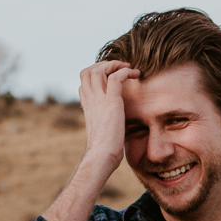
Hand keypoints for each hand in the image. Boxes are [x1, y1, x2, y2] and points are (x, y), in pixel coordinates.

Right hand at [77, 60, 138, 174]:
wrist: (102, 155)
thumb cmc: (105, 150)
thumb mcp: (103, 130)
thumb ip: (107, 121)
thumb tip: (116, 125)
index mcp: (87, 105)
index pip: (84, 81)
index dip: (96, 73)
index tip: (111, 75)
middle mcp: (90, 99)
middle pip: (88, 71)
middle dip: (104, 64)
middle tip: (119, 68)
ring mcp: (99, 99)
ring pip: (99, 69)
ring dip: (115, 64)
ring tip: (128, 68)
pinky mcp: (112, 102)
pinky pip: (116, 77)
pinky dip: (126, 71)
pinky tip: (136, 75)